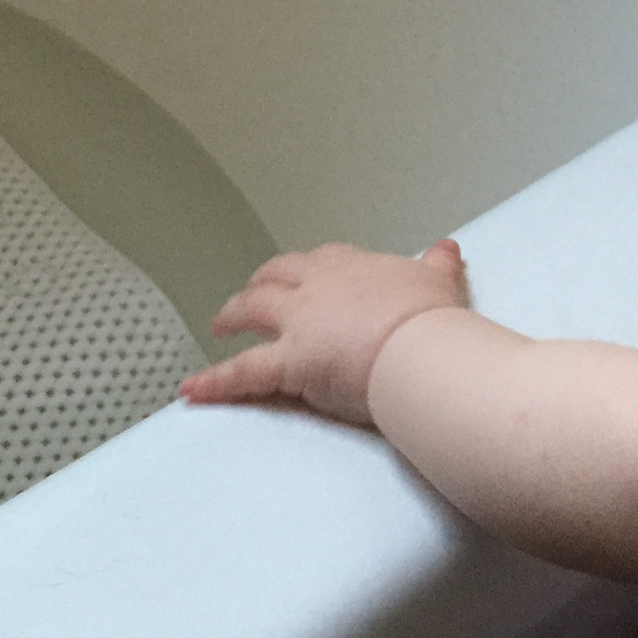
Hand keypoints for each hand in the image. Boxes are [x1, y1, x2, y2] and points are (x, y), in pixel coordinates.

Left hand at [178, 240, 469, 425]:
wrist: (421, 346)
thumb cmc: (431, 318)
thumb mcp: (440, 281)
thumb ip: (437, 264)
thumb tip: (446, 248)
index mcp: (352, 267)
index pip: (321, 261)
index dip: (308, 270)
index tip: (303, 275)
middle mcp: (318, 287)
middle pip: (276, 278)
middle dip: (260, 285)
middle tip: (251, 296)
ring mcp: (299, 323)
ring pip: (251, 311)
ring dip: (232, 316)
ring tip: (219, 325)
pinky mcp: (288, 362)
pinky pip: (242, 372)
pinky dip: (214, 382)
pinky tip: (191, 390)